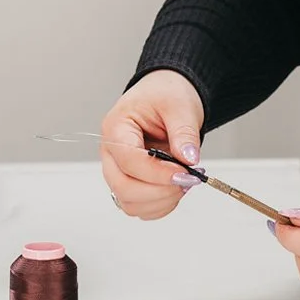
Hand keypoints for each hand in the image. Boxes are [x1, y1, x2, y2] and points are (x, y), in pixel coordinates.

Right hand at [100, 69, 205, 219]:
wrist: (166, 93)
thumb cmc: (166, 94)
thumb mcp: (180, 106)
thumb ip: (184, 133)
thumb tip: (189, 160)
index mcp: (116, 127)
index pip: (128, 160)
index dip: (157, 173)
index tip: (185, 173)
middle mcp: (111, 152)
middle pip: (123, 187)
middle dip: (159, 191)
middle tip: (188, 180)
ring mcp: (118, 169)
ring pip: (129, 202)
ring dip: (160, 201)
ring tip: (185, 182)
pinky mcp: (130, 181)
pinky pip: (138, 206)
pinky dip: (159, 205)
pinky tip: (176, 188)